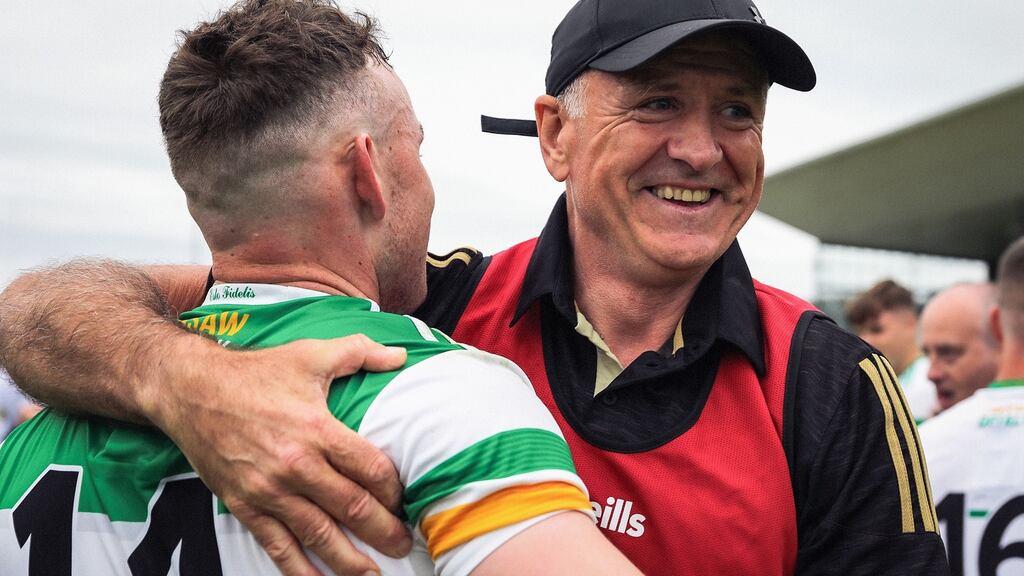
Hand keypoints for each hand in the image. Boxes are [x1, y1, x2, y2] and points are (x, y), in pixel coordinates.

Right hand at [143, 334, 409, 575]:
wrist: (190, 389)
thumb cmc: (254, 372)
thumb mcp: (311, 354)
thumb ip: (360, 353)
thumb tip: (400, 356)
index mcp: (317, 429)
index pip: (370, 469)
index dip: (394, 490)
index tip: (405, 500)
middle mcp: (296, 464)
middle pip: (351, 507)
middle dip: (383, 531)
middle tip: (403, 544)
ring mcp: (268, 489)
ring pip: (318, 534)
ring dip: (348, 559)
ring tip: (372, 573)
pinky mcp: (244, 504)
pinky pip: (276, 545)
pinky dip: (298, 569)